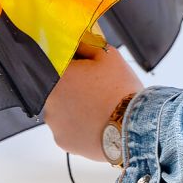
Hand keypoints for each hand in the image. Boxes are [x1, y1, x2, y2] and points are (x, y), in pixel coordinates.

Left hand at [42, 43, 141, 161]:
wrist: (134, 127)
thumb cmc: (120, 90)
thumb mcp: (108, 55)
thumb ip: (87, 44)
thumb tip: (77, 40)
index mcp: (57, 77)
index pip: (58, 65)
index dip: (74, 67)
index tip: (86, 71)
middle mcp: (49, 101)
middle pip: (59, 90)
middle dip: (74, 88)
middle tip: (96, 91)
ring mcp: (54, 124)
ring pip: (62, 111)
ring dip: (75, 109)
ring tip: (98, 110)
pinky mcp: (62, 142)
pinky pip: (68, 129)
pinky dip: (78, 127)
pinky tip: (95, 124)